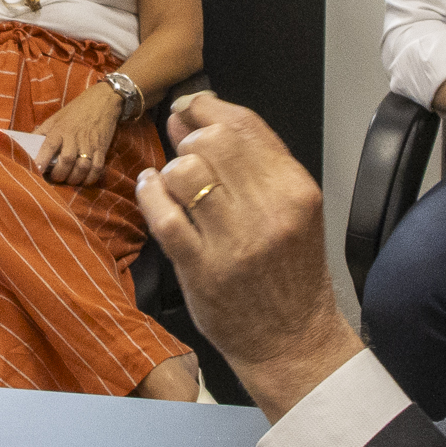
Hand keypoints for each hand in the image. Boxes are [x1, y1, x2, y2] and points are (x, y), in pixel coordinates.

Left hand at [33, 83, 122, 185]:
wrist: (103, 100)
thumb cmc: (75, 111)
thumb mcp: (55, 118)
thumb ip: (41, 133)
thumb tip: (25, 147)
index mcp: (60, 128)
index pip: (49, 145)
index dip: (42, 160)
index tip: (36, 172)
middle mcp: (75, 137)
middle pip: (67, 160)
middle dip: (59, 174)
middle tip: (54, 179)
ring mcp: (90, 143)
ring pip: (83, 167)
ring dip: (74, 179)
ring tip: (68, 180)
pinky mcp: (102, 148)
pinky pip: (97, 168)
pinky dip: (90, 178)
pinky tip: (83, 179)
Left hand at [134, 92, 360, 415]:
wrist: (292, 340)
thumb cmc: (290, 274)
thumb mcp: (292, 210)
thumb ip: (250, 162)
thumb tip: (191, 117)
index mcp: (296, 190)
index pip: (245, 125)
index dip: (206, 106)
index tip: (190, 109)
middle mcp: (270, 212)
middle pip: (212, 141)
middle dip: (189, 139)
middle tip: (184, 152)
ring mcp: (235, 243)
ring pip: (186, 174)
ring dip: (171, 171)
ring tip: (175, 184)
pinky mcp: (203, 271)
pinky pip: (164, 217)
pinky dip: (150, 195)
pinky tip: (151, 191)